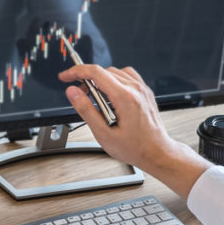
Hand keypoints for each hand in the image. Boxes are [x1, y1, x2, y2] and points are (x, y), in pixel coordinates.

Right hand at [58, 64, 211, 198]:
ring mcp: (142, 89)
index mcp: (124, 97)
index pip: (95, 73)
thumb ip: (86, 110)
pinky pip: (127, 76)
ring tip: (95, 98)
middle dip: (87, 80)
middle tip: (79, 95)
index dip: (76, 71)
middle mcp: (135, 89)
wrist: (157, 152)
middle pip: (104, 71)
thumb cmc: (135, 148)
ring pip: (115, 72)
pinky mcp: (145, 92)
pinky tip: (111, 95)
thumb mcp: (104, 134)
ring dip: (101, 80)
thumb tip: (73, 93)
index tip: (66, 76)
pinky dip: (114, 80)